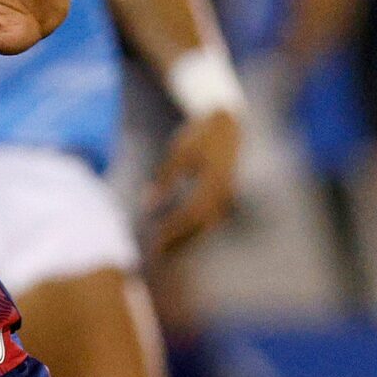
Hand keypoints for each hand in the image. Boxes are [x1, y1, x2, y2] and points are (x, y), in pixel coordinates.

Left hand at [144, 109, 241, 252]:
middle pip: (200, 225)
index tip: (156, 239)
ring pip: (207, 225)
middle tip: (158, 254)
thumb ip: (165, 178)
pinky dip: (194, 230)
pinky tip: (178, 236)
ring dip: (187, 239)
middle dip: (180, 241)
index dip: (174, 229)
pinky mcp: (225, 194)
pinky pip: (210, 218)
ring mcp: (227, 194)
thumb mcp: (179, 152)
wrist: (228, 122)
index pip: (191, 214)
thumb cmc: (199, 134)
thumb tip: (148, 206)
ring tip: (166, 250)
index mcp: (213, 180)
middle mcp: (224, 191)